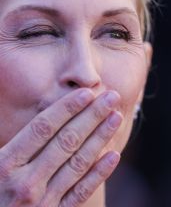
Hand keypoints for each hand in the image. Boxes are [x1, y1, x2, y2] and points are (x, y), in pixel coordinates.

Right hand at [0, 88, 121, 206]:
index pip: (43, 128)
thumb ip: (14, 143)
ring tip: (115, 117)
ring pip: (78, 162)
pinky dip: (98, 174)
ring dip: (100, 137)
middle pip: (66, 140)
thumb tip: (37, 119)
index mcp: (6, 164)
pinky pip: (81, 192)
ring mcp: (43, 201)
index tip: (87, 93)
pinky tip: (113, 155)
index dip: (67, 108)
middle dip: (92, 116)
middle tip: (111, 97)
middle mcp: (26, 181)